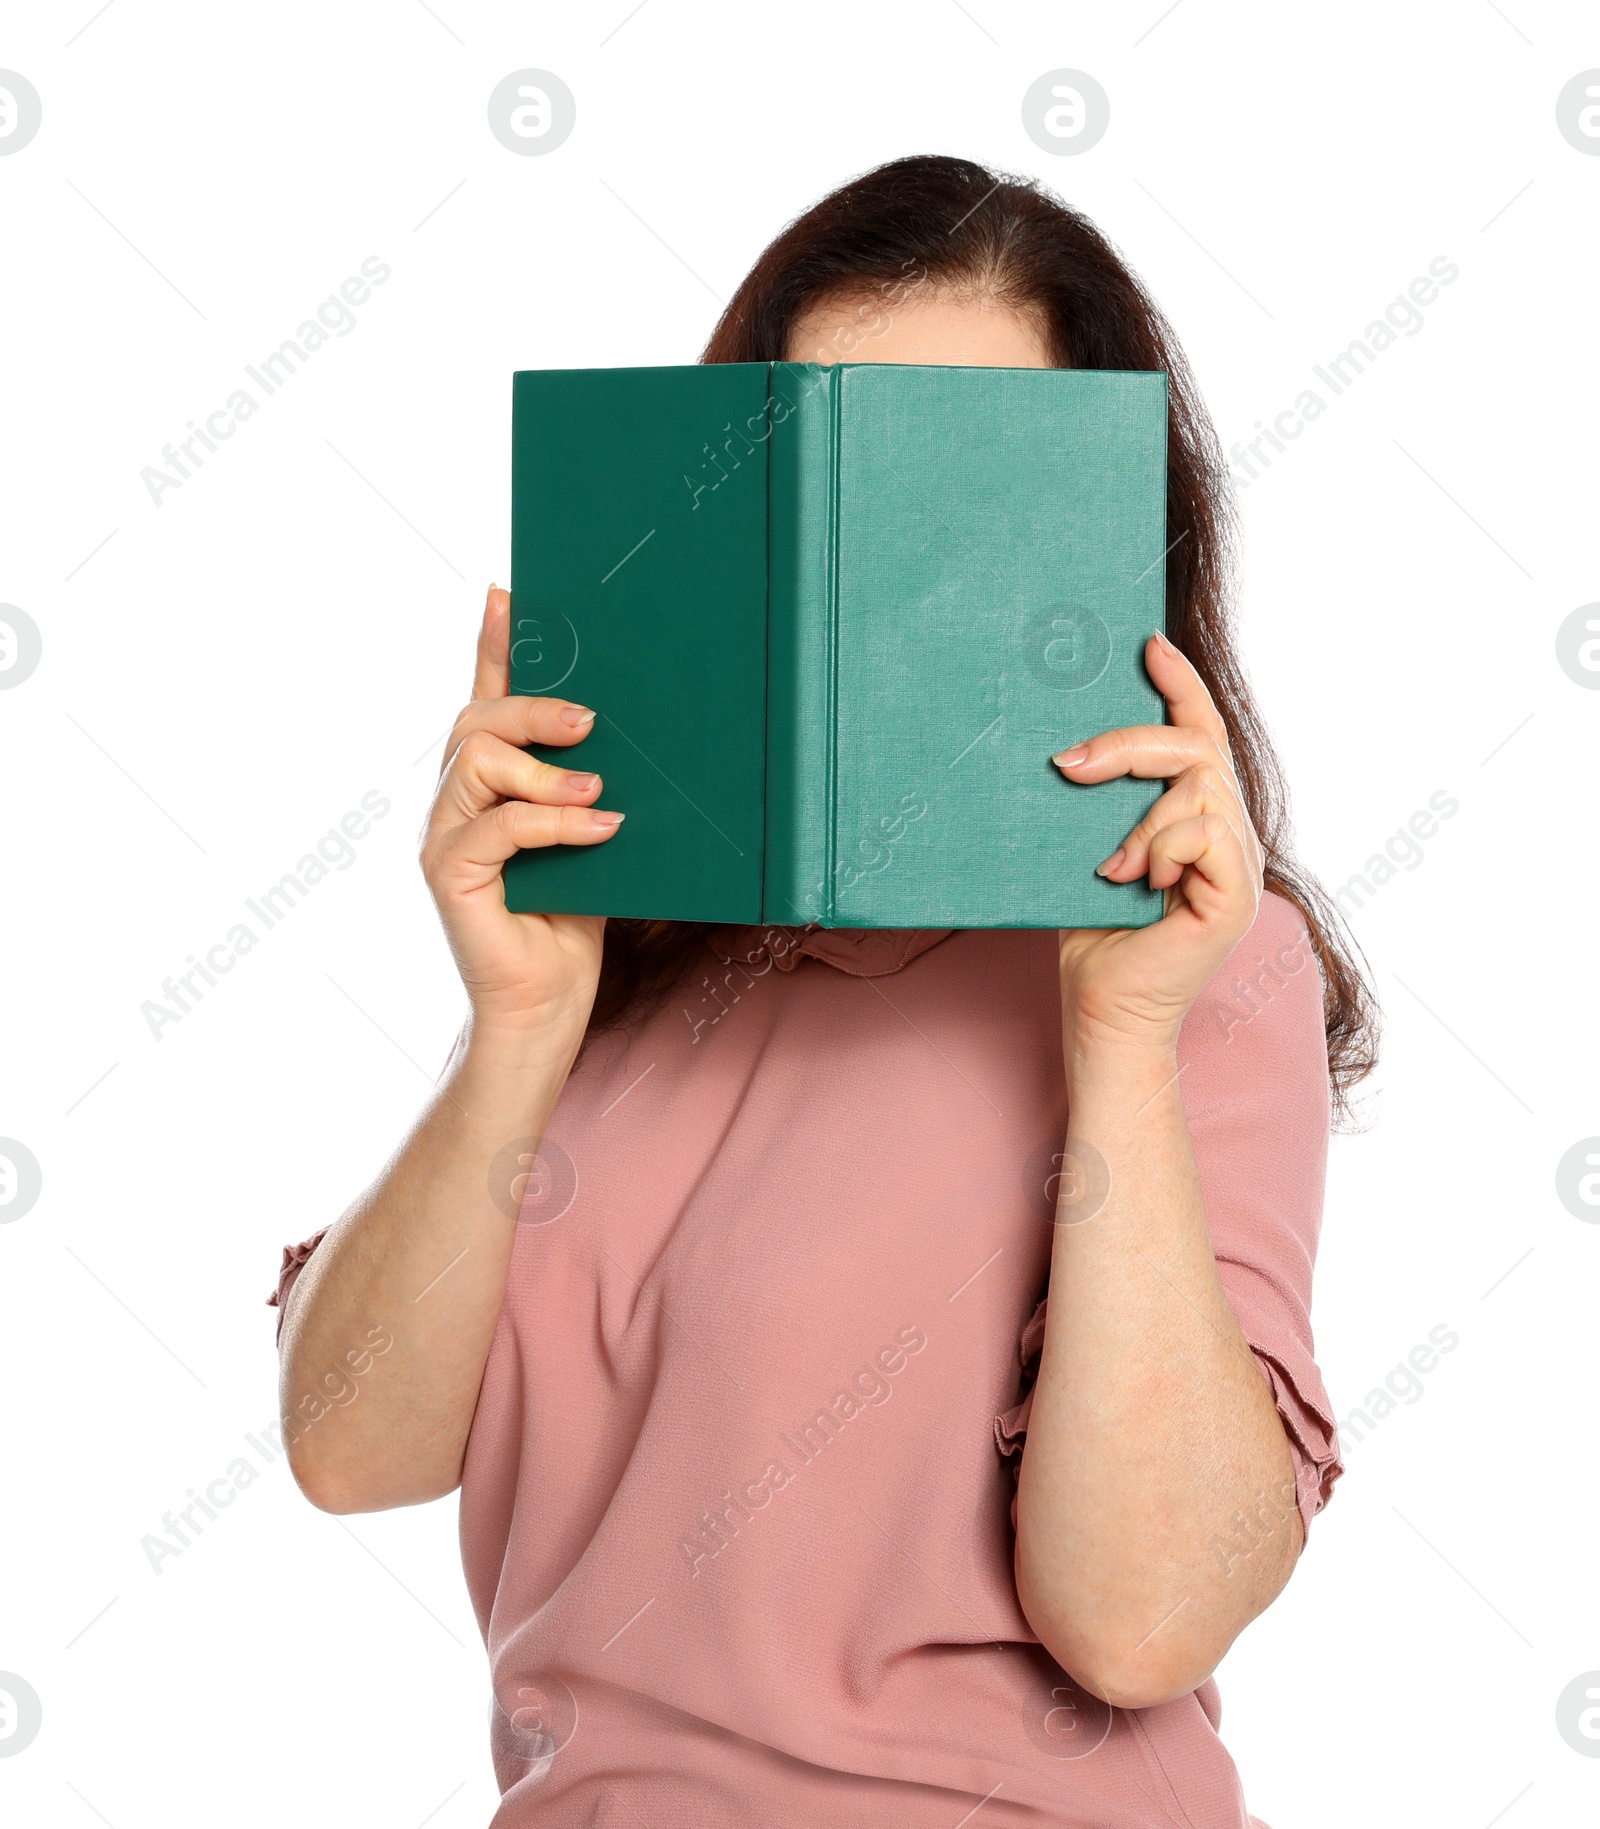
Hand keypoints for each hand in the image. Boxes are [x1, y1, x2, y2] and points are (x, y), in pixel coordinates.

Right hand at [420, 585, 623, 1038]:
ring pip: (477, 760)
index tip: (506, 591)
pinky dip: (553, 822)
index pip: (483, 699)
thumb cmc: (573, 923)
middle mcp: (455, 803)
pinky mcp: (449, 875)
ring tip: (598, 791)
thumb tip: (625, 739)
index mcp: (488, 786)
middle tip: (589, 721)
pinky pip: (497, 826)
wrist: (545, 1006)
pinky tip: (600, 828)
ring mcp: (444, 837)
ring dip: (545, 769)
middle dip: (532, 704)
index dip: (490, 644)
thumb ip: (590, 789)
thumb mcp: (591, 837)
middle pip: (476, 719)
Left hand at [1051, 631, 1263, 1054]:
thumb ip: (1101, 802)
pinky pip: (1203, 832)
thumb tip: (1071, 744)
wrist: (1103, 1011)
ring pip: (1199, 787)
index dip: (1181, 686)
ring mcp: (1237, 864)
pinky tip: (1133, 884)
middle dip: (1130, 743)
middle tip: (1069, 763)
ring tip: (1109, 868)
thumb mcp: (1089, 847)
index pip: (1201, 736)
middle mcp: (1227, 834)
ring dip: (1139, 819)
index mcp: (1197, 819)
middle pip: (1198, 748)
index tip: (1148, 645)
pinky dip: (1159, 849)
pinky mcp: (1235, 896)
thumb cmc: (1090, 935)